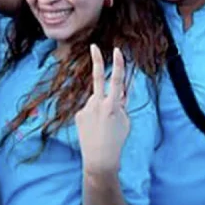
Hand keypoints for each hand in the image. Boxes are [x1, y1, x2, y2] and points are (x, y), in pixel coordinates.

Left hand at [76, 45, 129, 174]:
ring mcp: (86, 108)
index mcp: (112, 106)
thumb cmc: (116, 140)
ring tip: (103, 125)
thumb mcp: (125, 121)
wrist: (99, 159)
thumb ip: (121, 104)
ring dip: (101, 107)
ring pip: (96, 100)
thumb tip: (120, 91)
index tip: (117, 50)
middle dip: (97, 60)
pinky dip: (94, 116)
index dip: (118, 65)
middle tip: (93, 46)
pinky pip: (89, 109)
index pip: (117, 81)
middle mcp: (98, 104)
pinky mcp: (79, 114)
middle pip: (97, 78)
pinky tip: (95, 129)